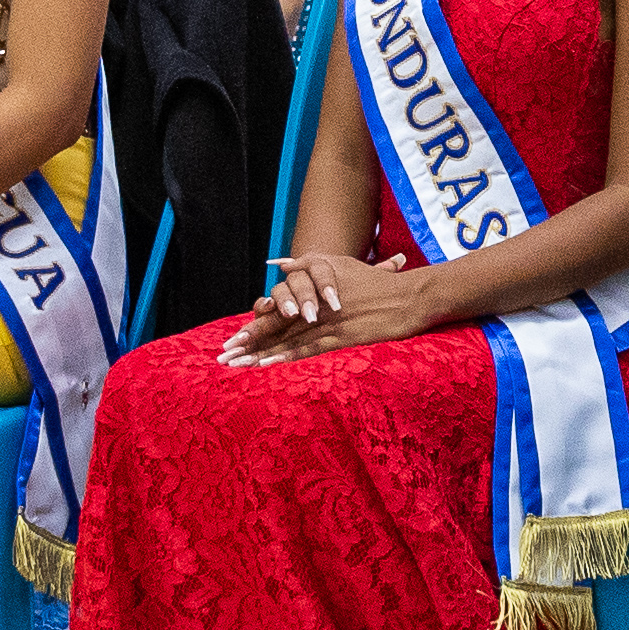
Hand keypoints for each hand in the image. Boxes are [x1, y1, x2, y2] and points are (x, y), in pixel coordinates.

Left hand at [226, 250, 435, 358]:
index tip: (230, 339)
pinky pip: (308, 349)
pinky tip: (267, 364)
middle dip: (247, 343)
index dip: (252, 326)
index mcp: (310, 291)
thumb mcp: (339, 265)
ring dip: (259, 354)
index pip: (275, 311)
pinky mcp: (341, 337)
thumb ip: (307, 265)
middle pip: (274, 327)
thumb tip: (278, 264)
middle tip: (222, 356)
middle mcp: (314, 307)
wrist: (406, 297)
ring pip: (286, 340)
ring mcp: (327, 323)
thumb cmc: (376, 282)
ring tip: (236, 365)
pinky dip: (286, 356)